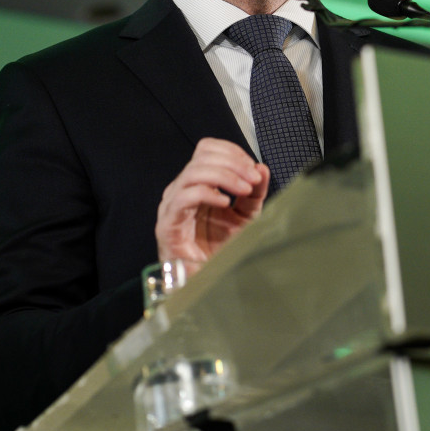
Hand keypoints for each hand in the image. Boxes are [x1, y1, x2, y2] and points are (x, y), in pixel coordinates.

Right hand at [155, 138, 269, 262]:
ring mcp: (173, 205)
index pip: (207, 149)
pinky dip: (207, 194)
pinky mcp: (168, 223)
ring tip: (244, 190)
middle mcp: (182, 189)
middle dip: (232, 163)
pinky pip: (184, 197)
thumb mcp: (246, 215)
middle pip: (202, 157)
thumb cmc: (221, 248)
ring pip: (193, 172)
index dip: (231, 152)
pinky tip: (225, 203)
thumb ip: (255, 192)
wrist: (208, 280)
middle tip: (253, 179)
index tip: (253, 167)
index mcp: (198, 183)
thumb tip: (262, 168)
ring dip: (224, 176)